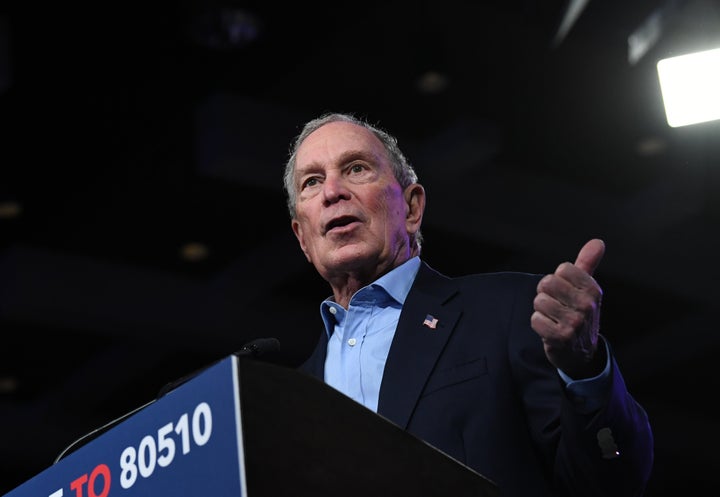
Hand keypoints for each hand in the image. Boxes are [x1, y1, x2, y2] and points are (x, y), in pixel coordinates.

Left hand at [531, 239, 605, 378]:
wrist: (580, 352)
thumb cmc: (579, 313)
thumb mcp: (586, 289)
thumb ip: (588, 264)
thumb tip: (597, 242)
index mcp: (594, 290)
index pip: (562, 269)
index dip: (558, 279)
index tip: (565, 292)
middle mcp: (587, 306)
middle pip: (547, 283)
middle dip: (546, 294)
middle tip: (556, 305)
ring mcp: (575, 322)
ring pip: (539, 301)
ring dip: (541, 310)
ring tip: (553, 318)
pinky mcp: (561, 337)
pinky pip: (535, 320)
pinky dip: (538, 324)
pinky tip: (549, 330)